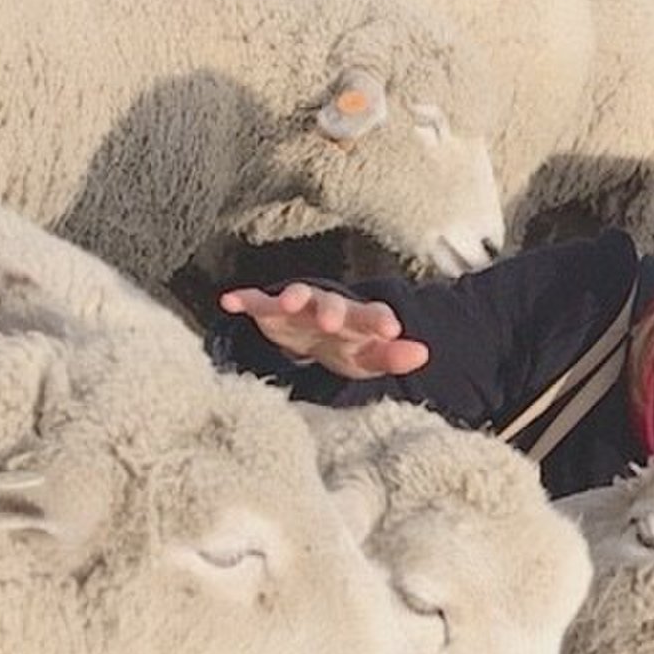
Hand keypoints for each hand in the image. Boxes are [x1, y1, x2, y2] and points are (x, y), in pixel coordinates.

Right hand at [217, 282, 430, 379]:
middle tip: (332, 322)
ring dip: (293, 296)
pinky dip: (244, 299)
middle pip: (333, 305)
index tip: (391, 330)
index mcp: (358, 321)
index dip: (379, 321)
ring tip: (288, 301)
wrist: (315, 334)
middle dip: (332, 311)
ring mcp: (299, 308)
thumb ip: (394, 356)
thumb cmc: (349, 345)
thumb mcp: (370, 357)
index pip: (373, 317)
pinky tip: (229, 301)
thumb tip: (423, 353)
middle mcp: (330, 308)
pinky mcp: (271, 311)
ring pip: (297, 297)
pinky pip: (257, 302)